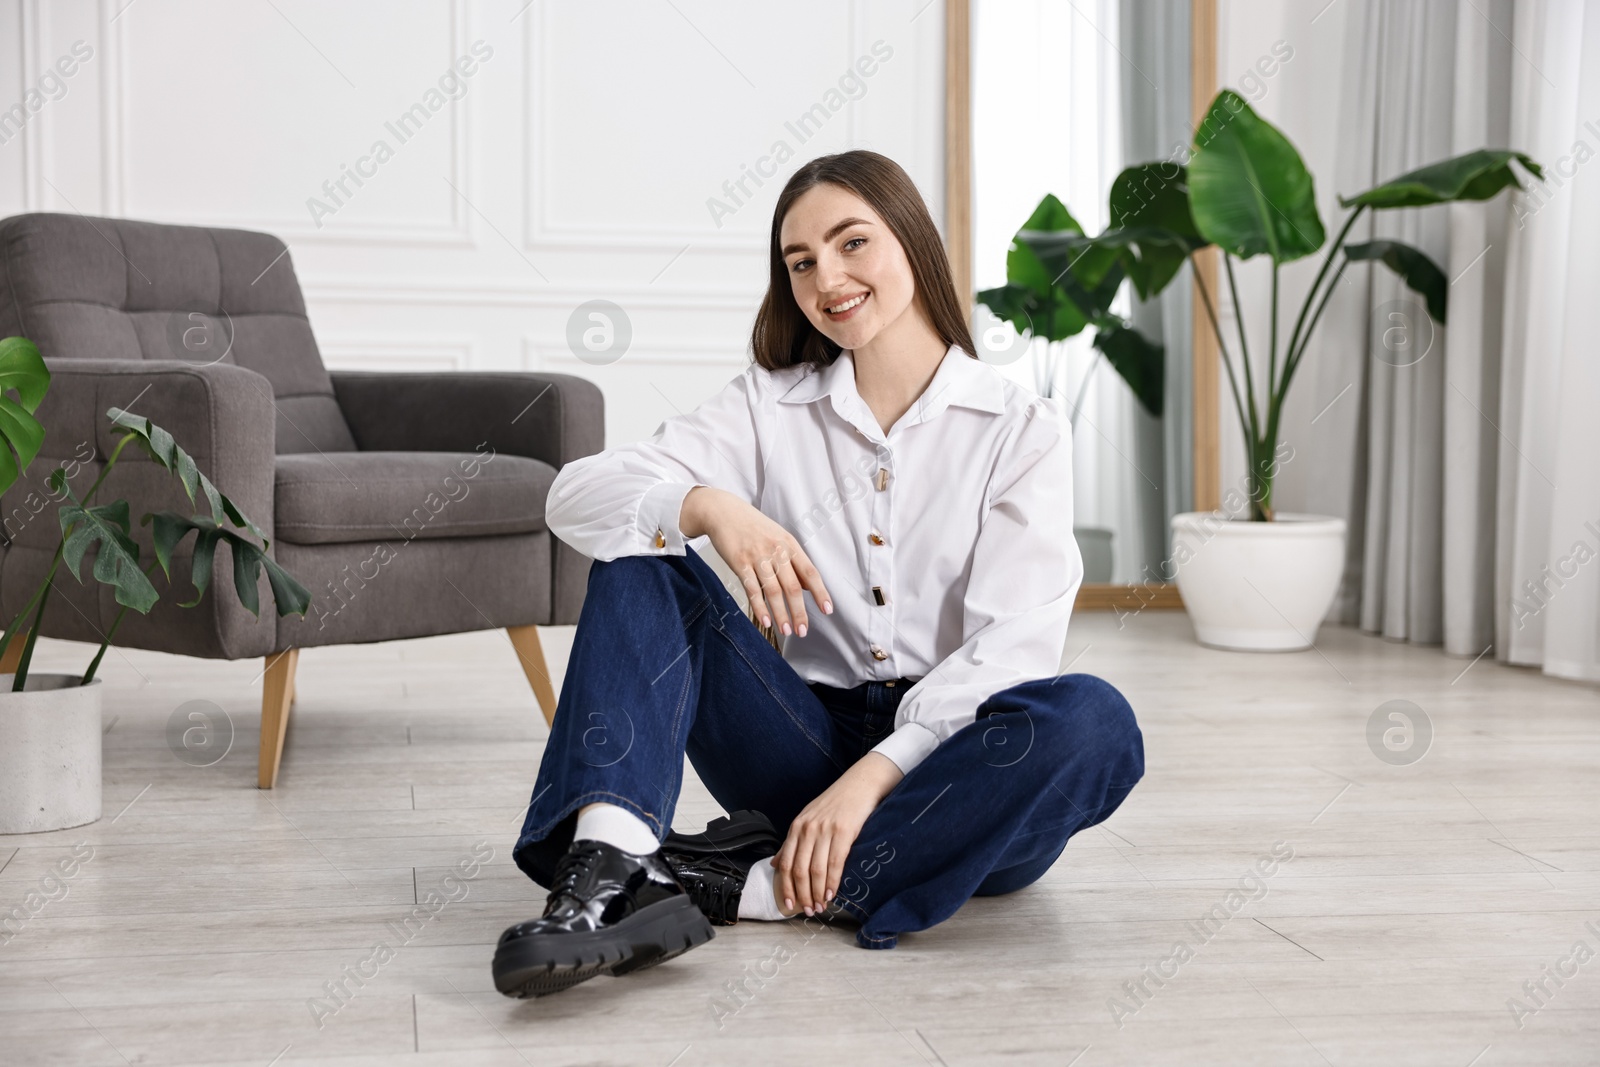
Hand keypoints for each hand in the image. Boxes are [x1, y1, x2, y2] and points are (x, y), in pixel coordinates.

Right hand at [681, 485, 831, 636]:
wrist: (723, 511)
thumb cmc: (752, 526)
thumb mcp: (779, 537)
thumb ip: (793, 561)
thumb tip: (807, 586)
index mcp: (789, 544)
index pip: (810, 572)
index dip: (820, 593)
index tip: (827, 610)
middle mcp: (776, 550)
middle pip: (792, 587)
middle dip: (799, 612)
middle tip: (803, 631)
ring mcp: (757, 556)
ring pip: (773, 591)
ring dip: (781, 614)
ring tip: (787, 631)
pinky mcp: (739, 562)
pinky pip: (751, 589)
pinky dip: (759, 607)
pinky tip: (765, 621)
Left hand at [772, 752, 903, 915]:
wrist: (860, 784)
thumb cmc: (835, 803)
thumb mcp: (808, 819)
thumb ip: (792, 843)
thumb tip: (775, 864)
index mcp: (797, 827)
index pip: (786, 863)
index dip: (786, 887)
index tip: (789, 904)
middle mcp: (807, 828)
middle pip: (799, 870)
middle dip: (802, 895)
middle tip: (808, 910)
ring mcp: (825, 830)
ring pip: (815, 869)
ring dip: (817, 893)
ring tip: (821, 906)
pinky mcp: (843, 831)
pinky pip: (834, 863)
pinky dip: (832, 881)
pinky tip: (832, 893)